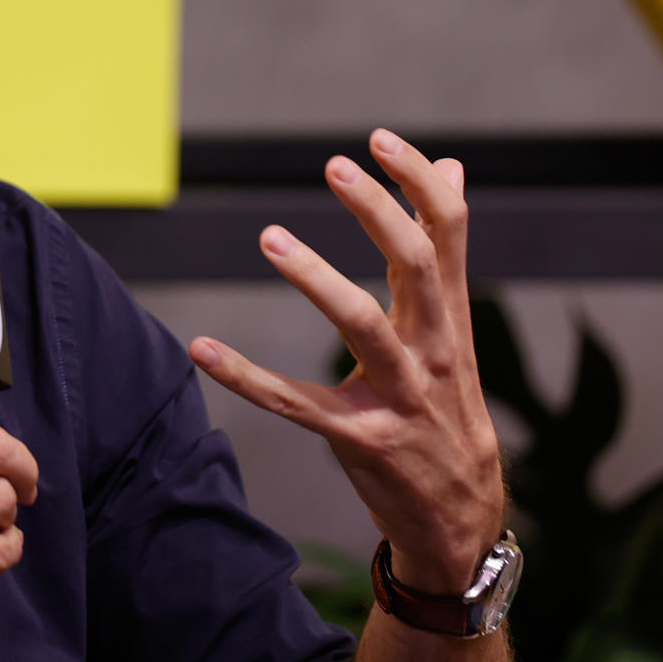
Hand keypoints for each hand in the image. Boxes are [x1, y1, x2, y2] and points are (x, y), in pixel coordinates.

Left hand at [189, 128, 503, 594]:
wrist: (461, 521)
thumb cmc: (447, 410)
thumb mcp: (453, 330)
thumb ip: (444, 252)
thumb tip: (453, 166)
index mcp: (452, 319)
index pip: (447, 235)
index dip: (419, 183)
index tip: (378, 140)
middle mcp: (434, 351)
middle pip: (415, 266)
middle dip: (379, 212)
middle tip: (334, 165)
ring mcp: (400, 397)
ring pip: (362, 324)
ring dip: (317, 277)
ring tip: (271, 235)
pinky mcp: (362, 439)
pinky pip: (295, 402)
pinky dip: (246, 376)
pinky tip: (201, 348)